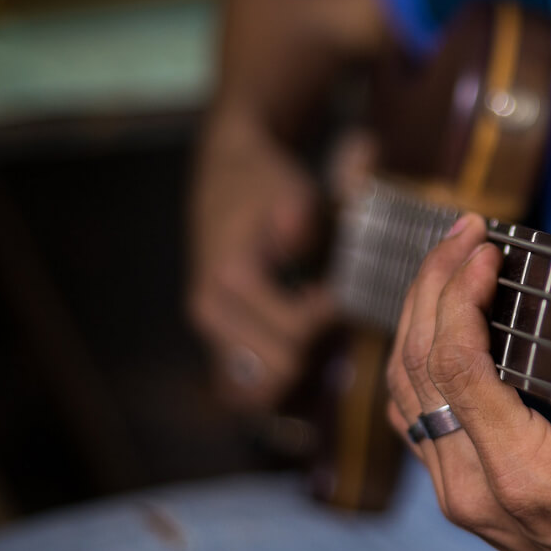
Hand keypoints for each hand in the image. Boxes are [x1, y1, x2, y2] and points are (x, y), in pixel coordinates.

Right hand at [188, 110, 334, 407]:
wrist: (228, 172)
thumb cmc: (266, 184)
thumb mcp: (291, 190)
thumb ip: (298, 219)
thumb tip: (296, 240)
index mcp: (230, 278)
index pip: (293, 330)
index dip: (330, 313)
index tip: (343, 287)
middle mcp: (210, 310)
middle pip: (282, 363)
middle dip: (316, 340)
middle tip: (331, 304)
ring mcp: (208, 326)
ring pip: (264, 378)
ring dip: (299, 354)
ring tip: (314, 315)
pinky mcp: (213, 333)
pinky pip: (248, 378)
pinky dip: (278, 363)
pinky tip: (297, 334)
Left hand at [385, 214, 550, 550]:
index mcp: (524, 475)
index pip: (459, 365)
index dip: (460, 293)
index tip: (482, 246)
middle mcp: (476, 491)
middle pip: (419, 370)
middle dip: (432, 288)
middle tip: (460, 233)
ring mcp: (463, 498)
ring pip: (408, 393)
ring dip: (419, 318)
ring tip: (446, 262)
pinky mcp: (465, 496)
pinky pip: (418, 420)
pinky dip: (419, 362)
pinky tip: (438, 322)